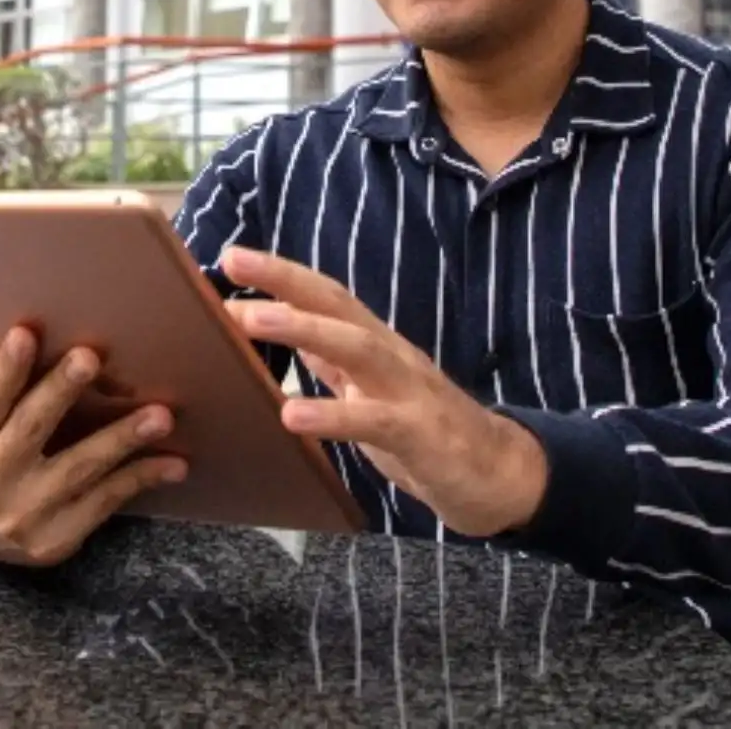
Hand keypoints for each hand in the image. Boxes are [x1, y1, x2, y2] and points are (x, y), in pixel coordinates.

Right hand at [0, 325, 187, 567]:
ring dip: (122, 438)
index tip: (26, 334)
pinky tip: (174, 462)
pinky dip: (141, 477)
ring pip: (80, 467)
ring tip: (161, 415)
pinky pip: (107, 499)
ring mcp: (25, 514)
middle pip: (30, 428)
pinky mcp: (59, 537)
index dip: (6, 369)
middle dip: (61, 391)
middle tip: (91, 357)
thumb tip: (23, 329)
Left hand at [222, 246, 547, 537]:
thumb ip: (328, 362)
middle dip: (284, 279)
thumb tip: (281, 329)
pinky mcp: (420, 433)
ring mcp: (408, 390)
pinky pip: (373, 420)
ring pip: (355, 347)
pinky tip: (291, 417)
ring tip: (253, 319)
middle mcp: (390, 355)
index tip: (233, 256)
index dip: (282, 274)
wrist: (497, 475)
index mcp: (374, 344)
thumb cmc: (422, 432)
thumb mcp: (366, 392)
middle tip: (233, 262)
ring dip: (302, 328)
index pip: (326, 296)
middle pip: (337, 305)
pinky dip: (332, 415)